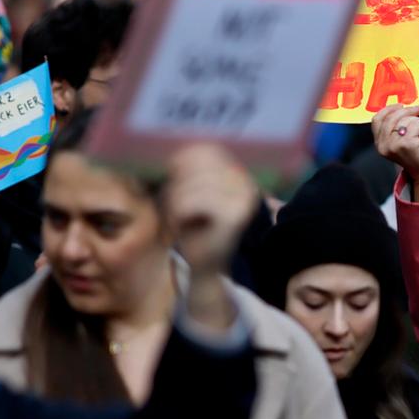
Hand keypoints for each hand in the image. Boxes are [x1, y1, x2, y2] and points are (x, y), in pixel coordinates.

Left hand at [163, 143, 257, 281]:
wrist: (207, 267)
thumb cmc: (196, 227)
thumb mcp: (194, 191)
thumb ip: (191, 170)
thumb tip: (176, 152)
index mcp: (239, 173)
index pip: (205, 150)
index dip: (182, 162)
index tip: (173, 180)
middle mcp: (246, 182)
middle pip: (196, 167)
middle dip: (176, 186)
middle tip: (172, 207)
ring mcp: (243, 199)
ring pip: (191, 186)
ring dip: (174, 203)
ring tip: (176, 218)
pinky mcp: (234, 217)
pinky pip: (192, 203)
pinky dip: (177, 214)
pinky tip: (180, 227)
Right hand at [372, 104, 418, 203]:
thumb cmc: (418, 152)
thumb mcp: (403, 136)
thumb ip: (397, 124)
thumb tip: (402, 106)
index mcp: (380, 144)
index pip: (377, 119)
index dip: (389, 109)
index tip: (401, 105)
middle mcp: (383, 146)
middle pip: (390, 117)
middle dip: (406, 110)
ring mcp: (393, 146)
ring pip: (403, 120)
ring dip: (417, 119)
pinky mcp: (406, 145)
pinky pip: (414, 124)